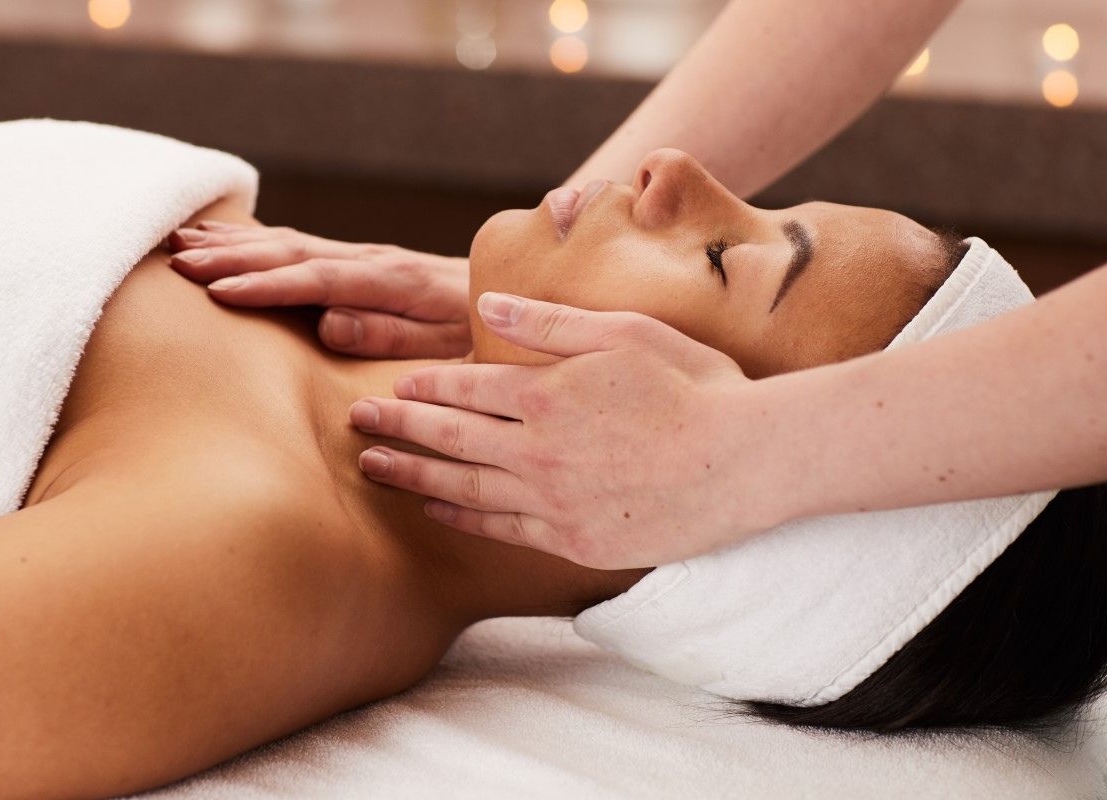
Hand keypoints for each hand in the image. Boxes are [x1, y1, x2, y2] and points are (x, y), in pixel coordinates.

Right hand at [167, 221, 470, 357]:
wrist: (523, 296)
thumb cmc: (489, 336)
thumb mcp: (454, 348)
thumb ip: (394, 337)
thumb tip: (329, 323)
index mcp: (398, 283)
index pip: (319, 280)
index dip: (267, 285)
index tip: (219, 290)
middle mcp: (377, 261)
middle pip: (293, 253)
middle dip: (233, 258)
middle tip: (177, 262)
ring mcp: (368, 256)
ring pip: (290, 243)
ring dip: (234, 243)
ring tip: (179, 242)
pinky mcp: (363, 261)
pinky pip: (300, 246)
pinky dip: (256, 241)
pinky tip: (222, 239)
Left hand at [348, 292, 754, 568]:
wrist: (749, 462)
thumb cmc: (696, 386)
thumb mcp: (626, 331)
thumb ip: (549, 323)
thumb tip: (487, 306)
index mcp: (548, 395)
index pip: (465, 391)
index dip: (424, 389)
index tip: (394, 387)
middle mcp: (540, 453)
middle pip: (450, 441)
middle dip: (397, 430)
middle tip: (357, 424)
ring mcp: (555, 502)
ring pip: (465, 489)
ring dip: (414, 477)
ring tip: (375, 469)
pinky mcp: (575, 540)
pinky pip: (503, 529)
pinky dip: (463, 517)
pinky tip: (437, 508)